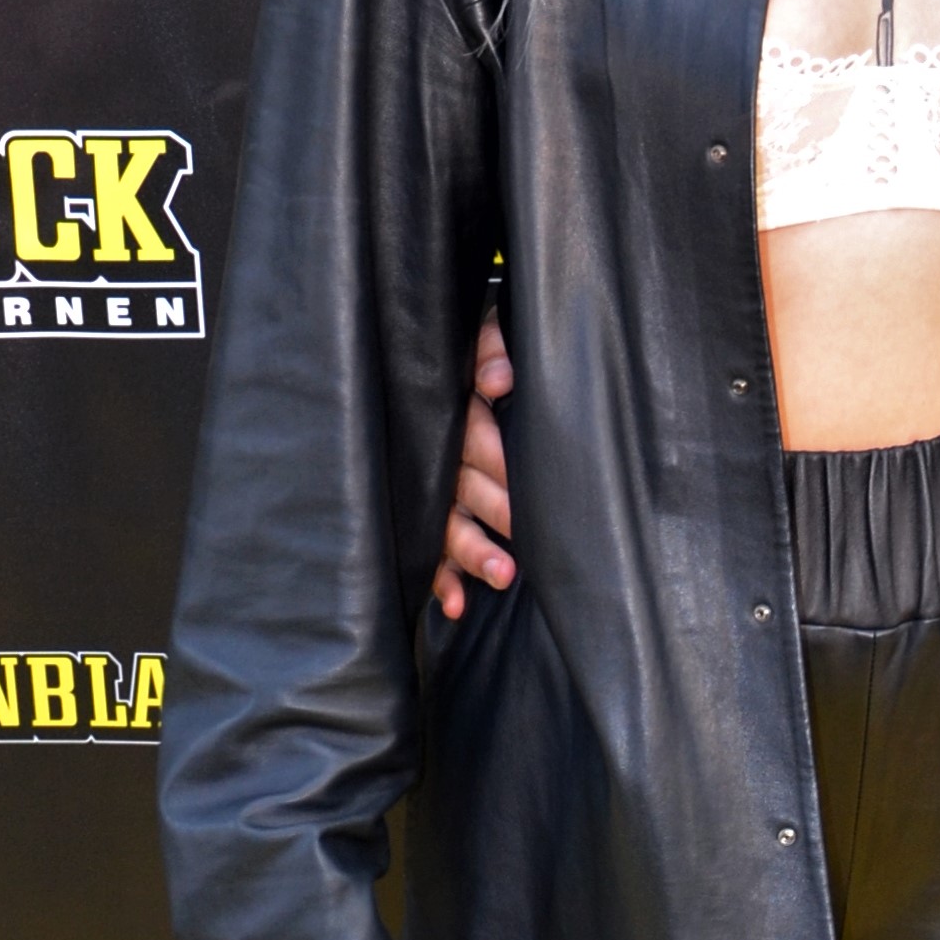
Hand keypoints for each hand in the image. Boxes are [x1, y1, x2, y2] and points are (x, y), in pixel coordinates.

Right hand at [431, 311, 514, 620]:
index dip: (495, 460)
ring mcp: (431, 489)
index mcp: (453, 412)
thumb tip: (498, 379)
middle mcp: (438, 455)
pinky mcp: (428, 515)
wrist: (420, 360)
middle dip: (492, 514)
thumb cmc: (468, 353)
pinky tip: (458, 606)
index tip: (519, 482)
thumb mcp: (477, 333)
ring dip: (471, 554)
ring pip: (447, 526)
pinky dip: (442, 581)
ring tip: (502, 575)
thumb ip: (490, 348)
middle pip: (463, 488)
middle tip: (519, 538)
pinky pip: (431, 552)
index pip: (474, 439)